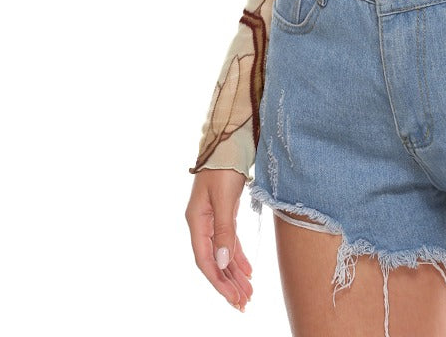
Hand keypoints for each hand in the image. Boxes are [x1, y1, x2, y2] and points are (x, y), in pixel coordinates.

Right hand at [185, 168, 253, 310]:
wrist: (229, 141)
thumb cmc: (224, 166)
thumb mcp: (225, 199)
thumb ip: (224, 231)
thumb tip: (222, 263)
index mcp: (197, 222)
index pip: (205, 261)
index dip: (219, 282)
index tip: (234, 299)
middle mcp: (202, 224)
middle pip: (214, 261)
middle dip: (228, 284)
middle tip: (244, 304)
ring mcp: (212, 219)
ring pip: (223, 254)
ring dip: (234, 274)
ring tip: (248, 293)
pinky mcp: (224, 214)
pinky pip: (229, 242)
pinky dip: (238, 256)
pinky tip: (247, 270)